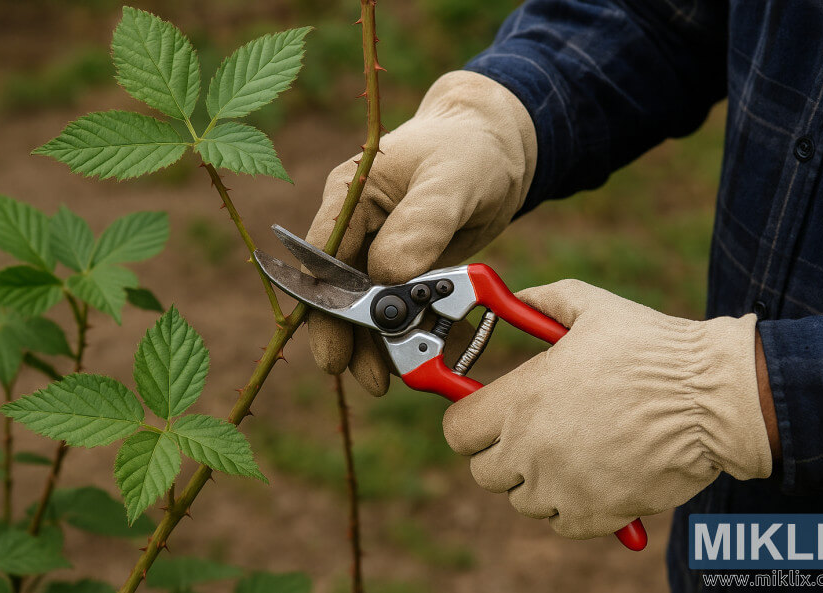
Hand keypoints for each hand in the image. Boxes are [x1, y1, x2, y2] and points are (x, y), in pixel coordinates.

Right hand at [306, 70, 536, 394]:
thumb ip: (422, 224)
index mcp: (351, 197)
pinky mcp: (409, 270)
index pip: (323, 259)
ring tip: (398, 378)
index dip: (325, 308)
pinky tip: (438, 353)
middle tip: (370, 380)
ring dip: (384, 345)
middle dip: (352, 340)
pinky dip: (420, 332)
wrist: (499, 148)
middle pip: (342, 295)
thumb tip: (390, 274)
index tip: (334, 349)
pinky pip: (407, 310)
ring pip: (373, 310)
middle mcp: (358, 228)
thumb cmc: (470, 151)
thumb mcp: (450, 180)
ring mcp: (382, 252)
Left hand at [443, 280, 772, 538]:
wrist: (715, 398)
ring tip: (569, 449)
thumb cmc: (654, 350)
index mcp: (522, 399)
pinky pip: (560, 522)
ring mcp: (562, 487)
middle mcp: (532, 448)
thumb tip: (516, 297)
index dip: (469, 420)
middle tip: (530, 431)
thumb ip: (543, 300)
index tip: (484, 414)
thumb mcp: (592, 306)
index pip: (457, 430)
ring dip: (535, 480)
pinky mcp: (596, 514)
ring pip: (521, 499)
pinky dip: (569, 506)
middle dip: (500, 451)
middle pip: (484, 471)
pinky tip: (591, 476)